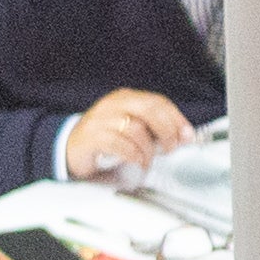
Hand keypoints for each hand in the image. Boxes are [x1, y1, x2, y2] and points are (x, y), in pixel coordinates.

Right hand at [65, 89, 194, 180]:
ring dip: (147, 149)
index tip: (188, 136)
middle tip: (169, 148)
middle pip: (149, 110)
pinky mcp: (92, 136)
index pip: (158, 102)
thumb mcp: (133, 130)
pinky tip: (136, 161)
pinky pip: (119, 143)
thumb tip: (184, 136)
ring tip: (147, 160)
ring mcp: (102, 119)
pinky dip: (133, 155)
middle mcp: (114, 105)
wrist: (71, 146)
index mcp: (126, 98)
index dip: (177, 119)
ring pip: (136, 128)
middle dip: (166, 131)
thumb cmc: (106, 138)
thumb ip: (156, 130)